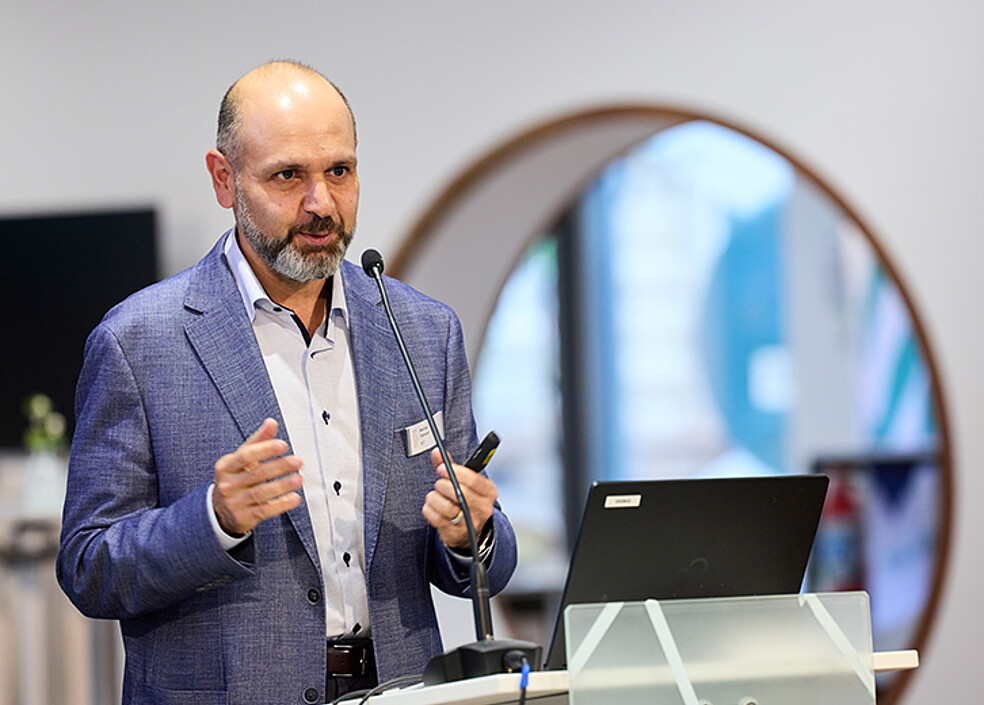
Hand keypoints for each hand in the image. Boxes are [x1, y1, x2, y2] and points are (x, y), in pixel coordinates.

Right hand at [212, 418, 302, 534]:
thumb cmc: (235, 479)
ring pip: (261, 493)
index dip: (265, 449)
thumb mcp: (240, 459)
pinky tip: (294, 498)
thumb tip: (271, 422)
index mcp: (226, 466)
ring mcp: (235, 502)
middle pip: (256, 473)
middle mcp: (228, 484)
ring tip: (298, 479)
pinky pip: (265, 510)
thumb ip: (258, 441)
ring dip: (283, 485)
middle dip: (279, 466)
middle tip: (298, 461)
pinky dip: (281, 504)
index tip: (283, 445)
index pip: (246, 455)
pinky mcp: (244, 517)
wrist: (219, 510)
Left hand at [422, 447, 497, 549]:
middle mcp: (483, 509)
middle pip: (459, 493)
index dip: (454, 472)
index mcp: (489, 492)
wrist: (469, 529)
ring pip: (446, 507)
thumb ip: (449, 465)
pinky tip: (433, 507)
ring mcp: (470, 523)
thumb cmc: (466, 499)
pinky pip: (436, 518)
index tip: (441, 469)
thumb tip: (436, 452)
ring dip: (434, 498)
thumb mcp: (464, 481)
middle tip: (439, 484)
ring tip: (435, 496)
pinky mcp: (456, 534)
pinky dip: (429, 510)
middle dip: (443, 485)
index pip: (473, 479)